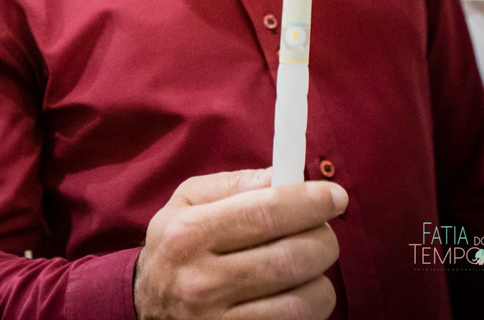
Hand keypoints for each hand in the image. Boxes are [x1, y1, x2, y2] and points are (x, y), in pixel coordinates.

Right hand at [133, 169, 345, 319]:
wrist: (149, 309)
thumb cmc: (176, 248)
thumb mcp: (185, 204)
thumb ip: (232, 184)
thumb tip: (283, 176)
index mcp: (188, 234)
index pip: (263, 213)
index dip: (309, 202)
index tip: (334, 196)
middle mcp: (202, 281)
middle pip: (291, 257)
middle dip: (323, 239)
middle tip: (322, 231)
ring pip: (305, 300)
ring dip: (320, 279)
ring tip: (305, 267)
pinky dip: (309, 308)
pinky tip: (292, 293)